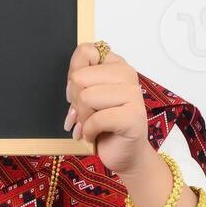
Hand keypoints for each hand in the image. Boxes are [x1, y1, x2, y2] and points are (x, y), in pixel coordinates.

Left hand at [63, 42, 155, 176]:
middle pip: (80, 77)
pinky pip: (96, 119)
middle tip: (86, 113)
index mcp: (116, 64)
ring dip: (83, 118)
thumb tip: (72, 81)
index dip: (74, 74)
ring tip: (92, 125)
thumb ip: (79, 81)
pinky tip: (95, 135)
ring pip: (85, 98)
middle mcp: (127, 74)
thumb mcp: (87, 97)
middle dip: (76, 101)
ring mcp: (133, 94)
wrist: (125, 154)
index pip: (85, 52)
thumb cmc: (105, 125)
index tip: (81, 91)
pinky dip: (88, 132)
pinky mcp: (133, 116)